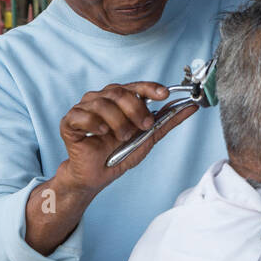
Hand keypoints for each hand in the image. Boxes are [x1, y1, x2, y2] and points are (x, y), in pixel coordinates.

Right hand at [56, 82, 197, 194]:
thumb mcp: (148, 137)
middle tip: (143, 126)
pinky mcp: (69, 121)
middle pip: (120, 92)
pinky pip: (82, 115)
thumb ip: (167, 121)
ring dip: (118, 123)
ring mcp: (84, 108)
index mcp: (119, 99)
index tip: (164, 95)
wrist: (97, 175)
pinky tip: (101, 135)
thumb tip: (191, 107)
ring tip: (121, 137)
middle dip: (136, 110)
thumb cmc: (120, 153)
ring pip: (103, 103)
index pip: (136, 86)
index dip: (150, 87)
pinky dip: (95, 125)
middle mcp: (101, 99)